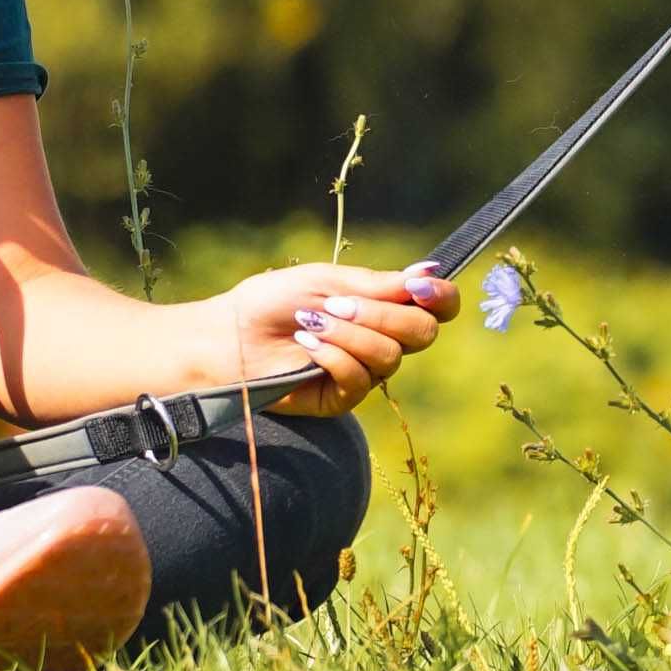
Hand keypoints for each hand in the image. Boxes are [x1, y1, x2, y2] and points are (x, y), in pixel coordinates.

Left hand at [212, 260, 460, 415]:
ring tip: (311, 322)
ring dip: (350, 334)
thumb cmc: (273, 301)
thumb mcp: (330, 281)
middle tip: (338, 303)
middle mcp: (381, 340)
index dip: (441, 298)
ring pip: (390, 356)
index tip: (418, 287)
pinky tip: (306, 344)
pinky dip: (334, 355)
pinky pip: (360, 379)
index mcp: (383, 307)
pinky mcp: (342, 398)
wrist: (229, 334)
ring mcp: (364, 371)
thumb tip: (431, 271)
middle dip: (383, 315)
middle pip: (423, 333)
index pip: (437, 308)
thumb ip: (381, 284)